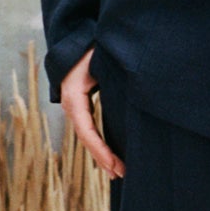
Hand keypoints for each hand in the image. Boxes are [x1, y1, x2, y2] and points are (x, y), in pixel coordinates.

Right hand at [61, 47, 123, 179]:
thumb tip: (139, 90)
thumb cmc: (92, 47)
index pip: (86, 130)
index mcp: (74, 95)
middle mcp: (70, 103)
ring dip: (100, 154)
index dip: (100, 149)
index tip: (115, 165)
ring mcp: (73, 104)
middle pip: (86, 137)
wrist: (77, 36)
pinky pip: (88, 128)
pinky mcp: (80, 103)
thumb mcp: (102, 61)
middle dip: (102, 157)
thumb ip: (114, 77)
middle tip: (120, 174)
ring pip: (86, 135)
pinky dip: (98, 143)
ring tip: (116, 172)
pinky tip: (109, 155)